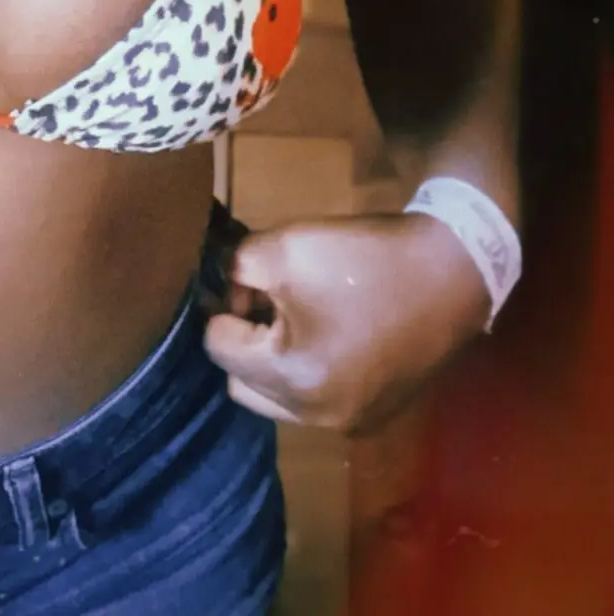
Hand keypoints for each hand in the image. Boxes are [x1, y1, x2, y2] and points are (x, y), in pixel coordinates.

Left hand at [202, 212, 492, 435]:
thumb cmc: (364, 260)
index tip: (252, 278)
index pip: (217, 346)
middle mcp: (317, 417)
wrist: (452, 272)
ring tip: (298, 312)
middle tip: (268, 297)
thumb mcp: (285, 247)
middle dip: (244, 339)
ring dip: (273, 358)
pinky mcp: (375, 414)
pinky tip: (332, 329)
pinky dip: (310, 370)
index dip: (226, 303)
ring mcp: (351, 421)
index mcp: (292, 380)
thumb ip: (236, 266)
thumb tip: (220, 282)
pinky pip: (317, 400)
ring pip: (278, 397)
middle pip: (243, 382)